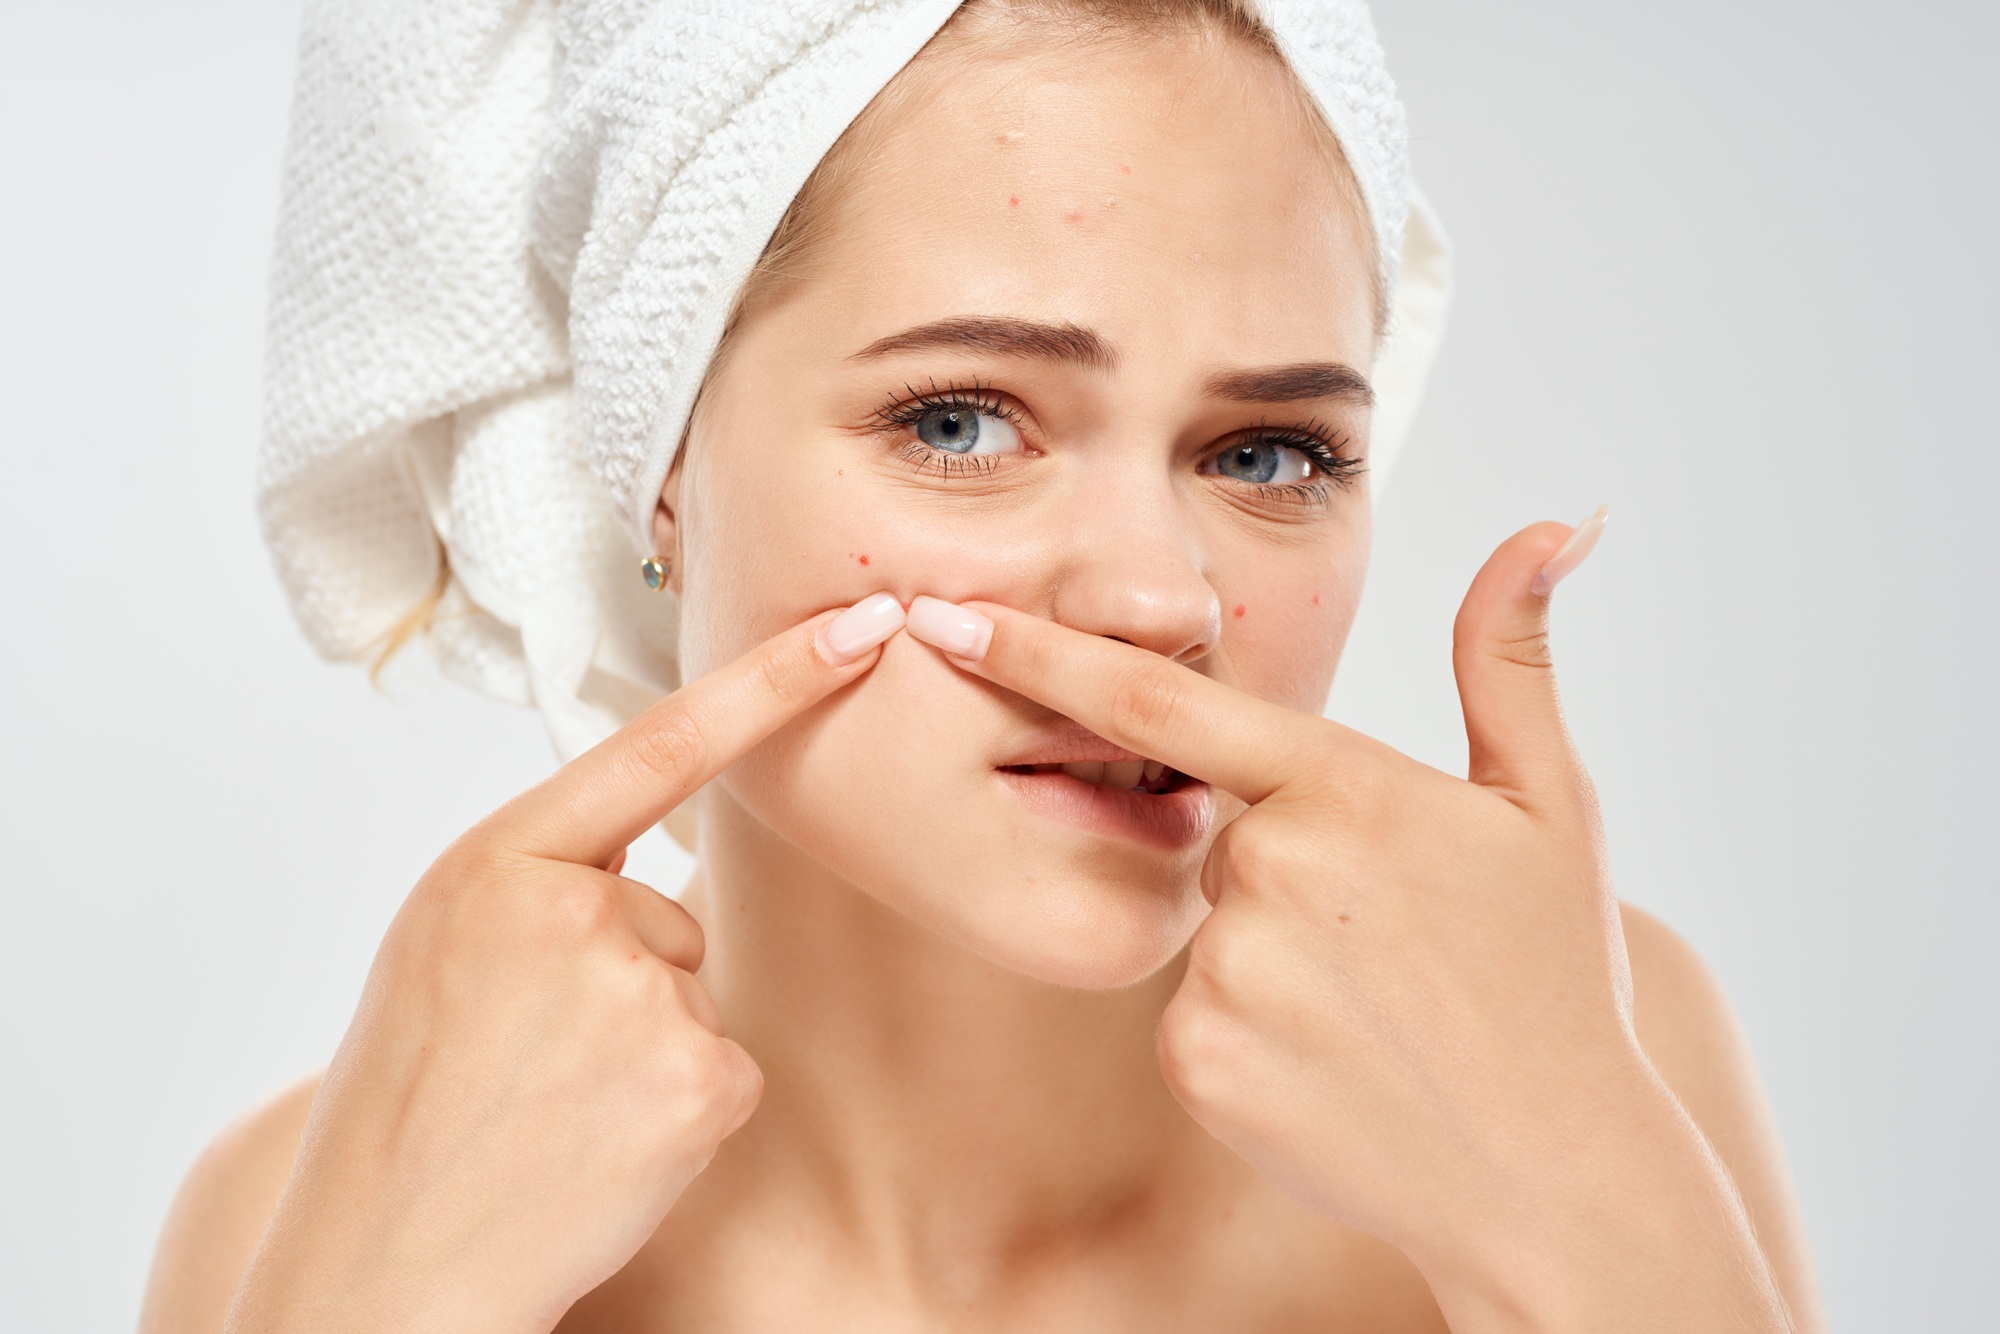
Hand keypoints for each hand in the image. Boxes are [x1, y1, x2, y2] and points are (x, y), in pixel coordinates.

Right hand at [225, 597, 905, 1333]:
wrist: (388, 1261)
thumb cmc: (411, 1103)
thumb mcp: (443, 950)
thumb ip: (542, 885)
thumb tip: (654, 886)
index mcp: (496, 862)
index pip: (658, 747)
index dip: (771, 682)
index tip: (860, 625)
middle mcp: (571, 909)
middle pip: (667, 914)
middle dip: (622, 981)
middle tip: (526, 1061)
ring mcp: (638, 993)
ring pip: (692, 994)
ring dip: (644, 1050)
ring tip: (550, 1107)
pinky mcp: (696, 1076)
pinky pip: (723, 1065)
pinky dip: (678, 1110)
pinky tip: (602, 1146)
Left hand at [918, 523, 1792, 1331]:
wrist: (1555, 1175)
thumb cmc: (1552, 980)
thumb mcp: (1549, 804)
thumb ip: (1509, 653)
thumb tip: (1559, 521)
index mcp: (1342, 785)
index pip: (1156, 702)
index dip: (1037, 656)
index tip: (942, 618)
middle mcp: (1272, 867)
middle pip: (1214, 834)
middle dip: (1279, 868)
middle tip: (1381, 942)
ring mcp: (1228, 970)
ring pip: (1208, 931)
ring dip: (1270, 955)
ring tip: (1372, 1011)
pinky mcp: (1197, 1059)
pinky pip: (1192, 1017)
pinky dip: (1249, 1032)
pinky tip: (1333, 1066)